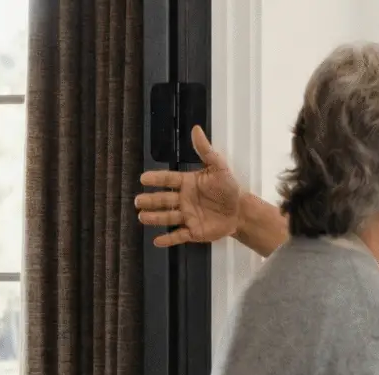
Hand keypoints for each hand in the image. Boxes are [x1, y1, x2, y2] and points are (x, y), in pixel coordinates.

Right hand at [135, 125, 241, 246]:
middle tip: (138, 201)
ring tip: (142, 217)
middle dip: (150, 201)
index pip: (168, 180)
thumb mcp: (219, 167)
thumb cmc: (228, 188)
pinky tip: (157, 241)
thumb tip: (196, 129)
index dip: (156, 179)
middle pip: (163, 200)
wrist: (241, 210)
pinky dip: (168, 239)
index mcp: (187, 183)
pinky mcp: (194, 232)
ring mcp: (187, 216)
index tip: (143, 178)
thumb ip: (206, 151)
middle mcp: (183, 200)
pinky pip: (179, 236)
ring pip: (168, 217)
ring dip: (155, 218)